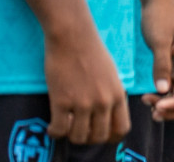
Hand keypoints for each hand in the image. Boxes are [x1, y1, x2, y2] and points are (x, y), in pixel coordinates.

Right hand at [42, 17, 129, 143]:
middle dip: (88, 138)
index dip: (110, 137)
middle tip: (79, 130)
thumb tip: (109, 115)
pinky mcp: (62, 101)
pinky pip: (59, 130)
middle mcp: (103, 101)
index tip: (99, 134)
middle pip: (99, 137)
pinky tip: (52, 126)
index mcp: (118, 94)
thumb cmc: (91, 51)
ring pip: (78, 137)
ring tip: (66, 126)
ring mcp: (82, 103)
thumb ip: (112, 95)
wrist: (73, 36)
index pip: (121, 129)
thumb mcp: (112, 74)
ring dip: (71, 135)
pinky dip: (54, 132)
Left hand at [139, 0, 173, 121]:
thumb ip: (161, 66)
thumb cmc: (160, 17)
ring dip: (169, 104)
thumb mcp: (159, 41)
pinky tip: (150, 95)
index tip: (156, 108)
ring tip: (148, 104)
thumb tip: (163, 90)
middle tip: (153, 113)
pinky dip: (165, 96)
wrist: (159, 0)